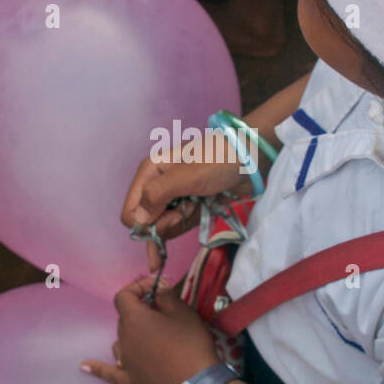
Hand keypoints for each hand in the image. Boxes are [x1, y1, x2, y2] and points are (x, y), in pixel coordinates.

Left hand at [81, 275, 217, 383]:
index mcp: (134, 319)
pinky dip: (97, 368)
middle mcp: (124, 339)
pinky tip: (84, 366)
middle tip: (164, 312)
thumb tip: (158, 286)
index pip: (123, 296)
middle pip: (125, 319)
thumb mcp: (184, 313)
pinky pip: (109, 372)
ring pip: (120, 341)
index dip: (137, 288)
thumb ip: (167, 296)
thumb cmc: (191, 344)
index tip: (156, 288)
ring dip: (132, 334)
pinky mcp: (129, 381)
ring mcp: (124, 361)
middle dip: (141, 311)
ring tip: (150, 336)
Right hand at [121, 150, 253, 269]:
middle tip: (186, 213)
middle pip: (146, 223)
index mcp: (150, 172)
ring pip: (163, 226)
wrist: (252, 157)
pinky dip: (186, 226)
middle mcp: (158, 185)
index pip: (131, 212)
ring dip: (179, 225)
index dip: (146, 223)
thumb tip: (137, 221)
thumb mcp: (186, 176)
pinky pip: (180, 225)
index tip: (172, 216)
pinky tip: (195, 218)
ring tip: (198, 209)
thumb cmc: (218, 160)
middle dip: (164, 226)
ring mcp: (175, 197)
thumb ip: (157, 196)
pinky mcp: (190, 205)